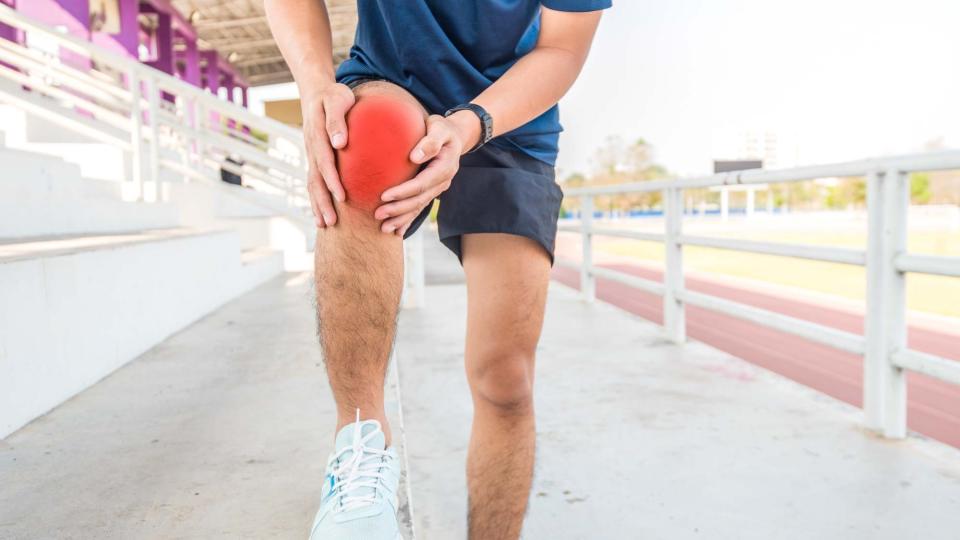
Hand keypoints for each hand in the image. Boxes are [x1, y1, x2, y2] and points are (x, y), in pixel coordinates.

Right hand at [300, 82, 354, 227]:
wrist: (316, 91)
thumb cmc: (333, 95)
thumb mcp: (338, 100)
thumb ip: (337, 120)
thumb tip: (339, 143)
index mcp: (317, 135)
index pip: (325, 161)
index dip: (332, 180)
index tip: (341, 196)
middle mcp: (311, 148)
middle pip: (315, 179)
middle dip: (323, 201)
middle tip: (331, 222)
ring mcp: (310, 154)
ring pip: (312, 183)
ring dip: (317, 204)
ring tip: (324, 224)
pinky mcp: (313, 158)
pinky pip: (313, 181)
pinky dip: (315, 198)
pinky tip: (321, 213)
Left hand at [375, 110, 480, 235]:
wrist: (455, 135)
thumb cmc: (442, 128)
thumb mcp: (439, 127)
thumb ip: (430, 141)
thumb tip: (415, 157)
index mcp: (444, 166)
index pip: (421, 183)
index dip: (403, 191)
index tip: (384, 196)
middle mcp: (443, 181)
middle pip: (419, 199)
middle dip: (398, 210)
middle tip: (377, 215)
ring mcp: (438, 188)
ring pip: (419, 207)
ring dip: (401, 219)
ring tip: (383, 228)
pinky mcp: (432, 191)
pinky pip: (420, 207)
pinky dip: (408, 220)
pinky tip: (397, 231)